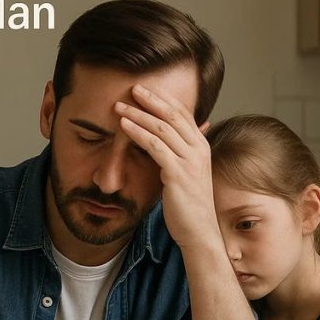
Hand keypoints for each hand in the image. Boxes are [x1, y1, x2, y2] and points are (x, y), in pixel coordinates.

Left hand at [115, 84, 220, 250]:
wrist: (198, 231)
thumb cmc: (188, 204)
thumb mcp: (184, 173)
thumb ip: (176, 154)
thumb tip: (163, 141)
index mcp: (201, 146)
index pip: (182, 113)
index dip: (163, 99)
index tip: (145, 88)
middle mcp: (198, 149)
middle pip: (172, 114)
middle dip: (151, 99)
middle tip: (132, 87)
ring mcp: (190, 160)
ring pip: (161, 127)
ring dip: (138, 114)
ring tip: (119, 105)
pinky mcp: (178, 173)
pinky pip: (155, 146)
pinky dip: (137, 133)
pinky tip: (123, 125)